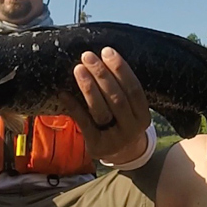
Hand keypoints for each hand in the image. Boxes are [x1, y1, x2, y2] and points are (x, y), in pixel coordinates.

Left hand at [61, 47, 150, 163]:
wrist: (121, 155)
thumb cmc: (122, 122)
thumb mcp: (130, 110)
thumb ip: (121, 90)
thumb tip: (102, 57)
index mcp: (143, 116)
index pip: (134, 89)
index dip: (121, 69)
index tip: (107, 51)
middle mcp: (132, 129)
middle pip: (116, 98)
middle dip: (102, 74)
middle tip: (87, 56)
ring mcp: (115, 139)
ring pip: (100, 110)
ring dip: (88, 87)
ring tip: (78, 69)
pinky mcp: (97, 146)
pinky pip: (84, 123)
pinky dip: (73, 106)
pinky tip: (64, 93)